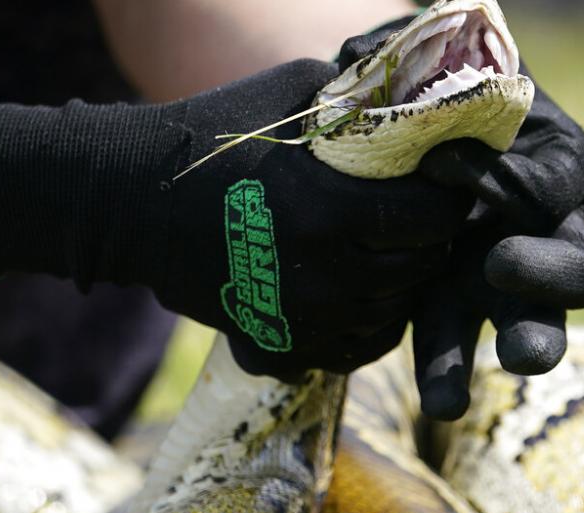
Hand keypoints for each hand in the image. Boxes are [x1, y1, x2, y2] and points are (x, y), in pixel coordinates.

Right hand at [0, 59, 471, 378]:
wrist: (131, 202)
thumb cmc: (212, 135)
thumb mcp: (290, 94)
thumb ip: (360, 96)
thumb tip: (419, 95)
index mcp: (329, 210)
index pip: (432, 216)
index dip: (451, 197)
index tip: (447, 181)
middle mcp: (323, 275)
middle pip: (420, 267)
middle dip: (434, 238)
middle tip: (426, 214)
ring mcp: (302, 318)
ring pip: (395, 311)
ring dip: (406, 280)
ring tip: (395, 247)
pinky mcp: (282, 342)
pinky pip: (358, 348)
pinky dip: (374, 322)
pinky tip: (367, 290)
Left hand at [412, 70, 583, 418]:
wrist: (400, 141)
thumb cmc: (432, 93)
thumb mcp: (436, 70)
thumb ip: (416, 66)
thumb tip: (362, 58)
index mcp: (556, 164)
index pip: (551, 183)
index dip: (506, 179)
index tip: (441, 165)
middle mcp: (548, 230)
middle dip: (549, 280)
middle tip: (497, 266)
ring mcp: (508, 281)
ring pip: (538, 328)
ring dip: (509, 355)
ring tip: (457, 394)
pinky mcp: (460, 311)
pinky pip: (463, 348)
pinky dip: (444, 370)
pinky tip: (431, 398)